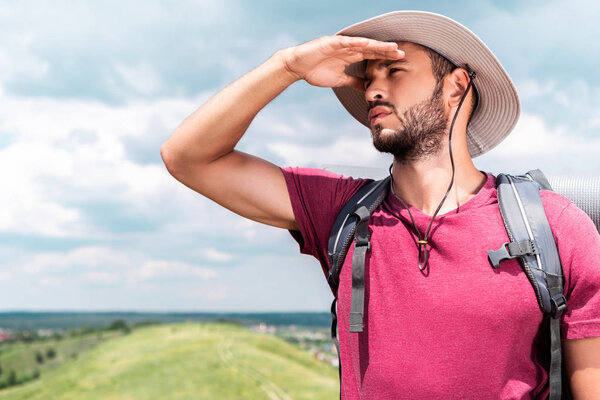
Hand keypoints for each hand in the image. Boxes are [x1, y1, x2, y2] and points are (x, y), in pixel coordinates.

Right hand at [278, 35, 403, 90]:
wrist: (297, 66)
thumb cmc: (315, 71)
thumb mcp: (339, 80)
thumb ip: (353, 81)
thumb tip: (366, 88)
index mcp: (350, 56)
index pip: (372, 55)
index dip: (385, 57)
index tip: (399, 60)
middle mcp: (348, 48)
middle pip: (371, 48)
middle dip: (386, 51)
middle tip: (402, 53)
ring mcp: (340, 44)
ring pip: (362, 44)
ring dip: (376, 45)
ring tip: (390, 47)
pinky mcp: (330, 43)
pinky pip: (345, 42)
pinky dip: (356, 42)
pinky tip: (368, 43)